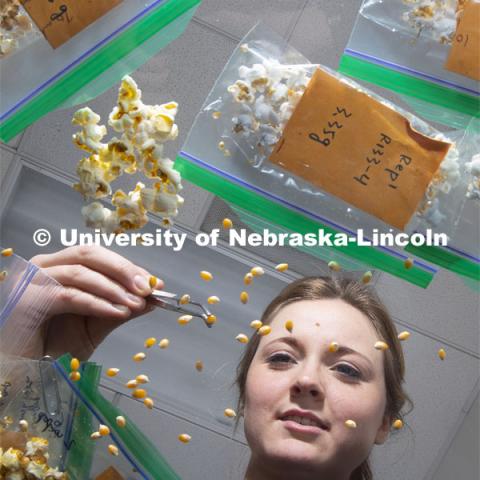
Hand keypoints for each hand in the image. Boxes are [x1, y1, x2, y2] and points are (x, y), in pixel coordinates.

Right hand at [28, 245, 161, 359]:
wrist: (24, 374)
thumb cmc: (53, 347)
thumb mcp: (95, 325)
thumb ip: (120, 307)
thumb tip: (151, 297)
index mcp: (59, 266)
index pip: (97, 256)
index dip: (128, 266)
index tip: (154, 282)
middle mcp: (43, 266)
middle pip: (89, 254)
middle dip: (124, 270)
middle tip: (149, 287)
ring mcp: (32, 281)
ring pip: (81, 273)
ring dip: (114, 289)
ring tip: (137, 304)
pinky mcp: (27, 301)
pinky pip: (70, 296)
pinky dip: (98, 303)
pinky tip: (118, 313)